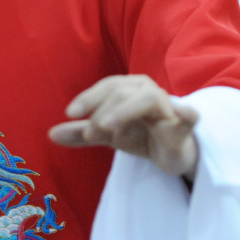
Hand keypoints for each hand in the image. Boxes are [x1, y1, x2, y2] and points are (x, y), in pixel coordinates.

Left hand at [48, 75, 199, 179]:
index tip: (69, 113)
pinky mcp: (184, 128)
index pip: (108, 86)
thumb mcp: (107, 134)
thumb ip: (81, 134)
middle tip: (90, 133)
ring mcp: (168, 108)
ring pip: (148, 99)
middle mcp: (149, 92)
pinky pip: (189, 117)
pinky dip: (187, 114)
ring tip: (109, 129)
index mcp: (131, 88)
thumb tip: (50, 134)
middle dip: (102, 111)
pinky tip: (184, 113)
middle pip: (123, 92)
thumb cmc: (140, 135)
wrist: (172, 154)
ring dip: (125, 112)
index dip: (88, 97)